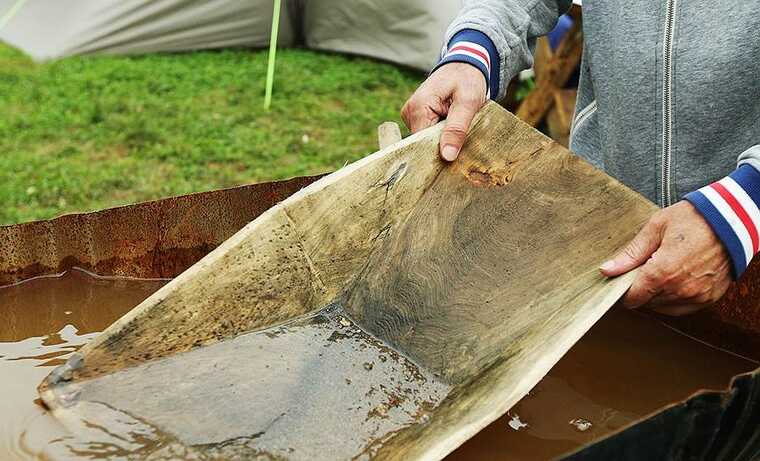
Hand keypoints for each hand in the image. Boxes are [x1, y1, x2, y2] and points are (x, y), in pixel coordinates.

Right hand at [401, 63, 486, 161]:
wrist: (464, 66)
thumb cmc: (467, 80)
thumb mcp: (468, 103)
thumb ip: (457, 129)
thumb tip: (447, 156)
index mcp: (419, 108)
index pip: (422, 144)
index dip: (438, 154)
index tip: (455, 161)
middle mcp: (409, 112)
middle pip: (423, 144)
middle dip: (442, 147)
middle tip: (462, 146)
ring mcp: (411, 115)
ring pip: (425, 141)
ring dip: (442, 140)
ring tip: (457, 132)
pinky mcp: (416, 118)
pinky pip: (426, 134)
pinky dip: (439, 136)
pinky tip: (450, 129)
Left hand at [600, 201, 731, 315]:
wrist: (732, 219)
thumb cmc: (693, 219)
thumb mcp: (655, 229)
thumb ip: (630, 254)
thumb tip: (606, 271)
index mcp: (662, 273)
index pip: (633, 299)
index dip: (624, 291)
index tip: (625, 279)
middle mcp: (680, 289)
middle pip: (647, 302)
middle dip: (642, 289)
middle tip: (647, 267)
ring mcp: (697, 296)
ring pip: (664, 307)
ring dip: (658, 295)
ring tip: (664, 270)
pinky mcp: (710, 297)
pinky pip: (684, 308)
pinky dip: (675, 299)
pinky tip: (675, 279)